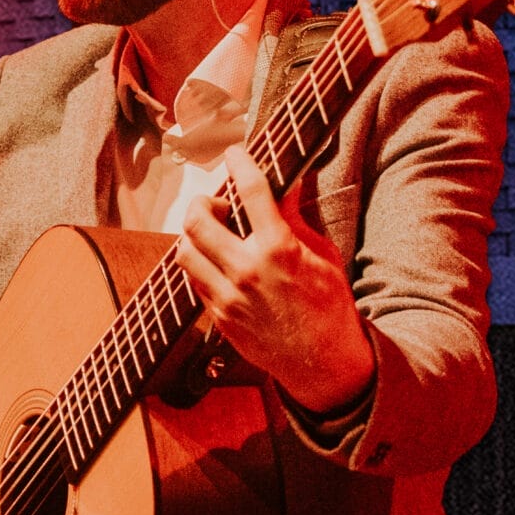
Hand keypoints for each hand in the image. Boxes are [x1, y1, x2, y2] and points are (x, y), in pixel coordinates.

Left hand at [178, 146, 374, 416]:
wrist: (322, 361)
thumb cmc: (330, 305)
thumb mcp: (323, 255)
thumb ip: (296, 219)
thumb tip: (287, 184)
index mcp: (279, 250)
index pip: (251, 193)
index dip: (240, 164)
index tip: (233, 153)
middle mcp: (247, 271)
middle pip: (198, 221)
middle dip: (201, 202)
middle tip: (216, 202)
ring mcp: (227, 296)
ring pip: (184, 251)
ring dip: (193, 234)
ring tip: (213, 232)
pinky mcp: (217, 316)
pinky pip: (193, 279)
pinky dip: (198, 262)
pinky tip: (215, 260)